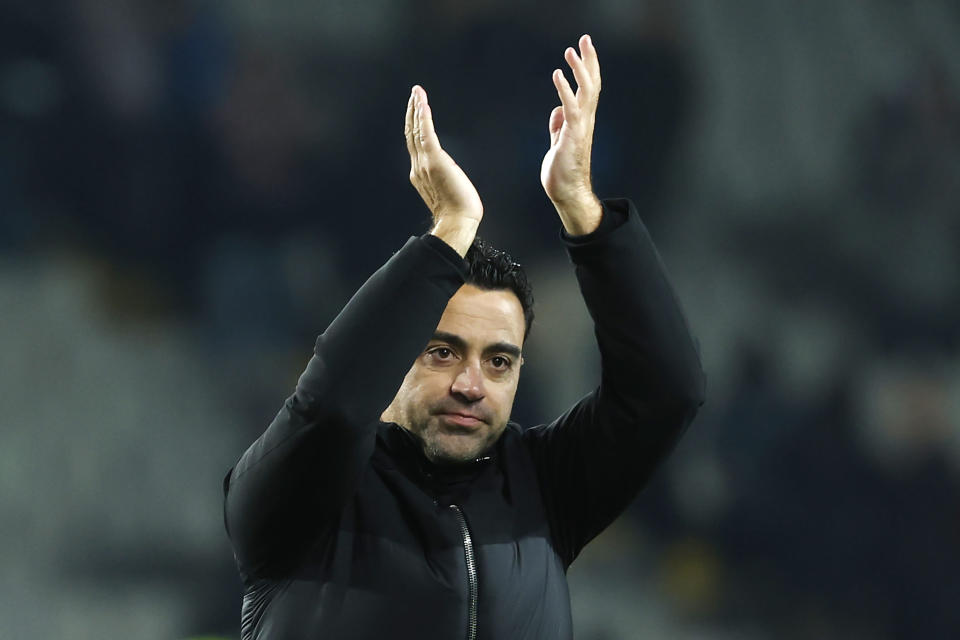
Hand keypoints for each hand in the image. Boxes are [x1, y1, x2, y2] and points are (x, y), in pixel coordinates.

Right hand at [405, 85, 482, 228]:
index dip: (414, 125)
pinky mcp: (434, 160)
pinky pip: (426, 133)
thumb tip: (448, 171)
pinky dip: (423, 116)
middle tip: (414, 93)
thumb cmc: (458, 210)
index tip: (416, 110)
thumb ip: (443, 177)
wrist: (457, 221)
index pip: (415, 144)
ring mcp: (424, 163)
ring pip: (416, 130)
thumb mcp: (447, 190)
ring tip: (417, 92)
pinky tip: (422, 103)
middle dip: (412, 112)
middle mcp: (418, 167)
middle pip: (411, 133)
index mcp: (419, 173)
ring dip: (416, 108)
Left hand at [540, 35, 602, 232]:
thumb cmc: (563, 171)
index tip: (584, 47)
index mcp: (582, 120)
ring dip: (579, 69)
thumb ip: (559, 126)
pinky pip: (571, 108)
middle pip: (592, 84)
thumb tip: (557, 111)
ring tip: (571, 50)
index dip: (587, 67)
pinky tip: (558, 74)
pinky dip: (565, 90)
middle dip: (589, 60)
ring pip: (585, 92)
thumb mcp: (558, 142)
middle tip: (585, 38)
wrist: (567, 193)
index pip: (588, 88)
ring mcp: (581, 128)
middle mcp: (585, 120)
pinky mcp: (572, 136)